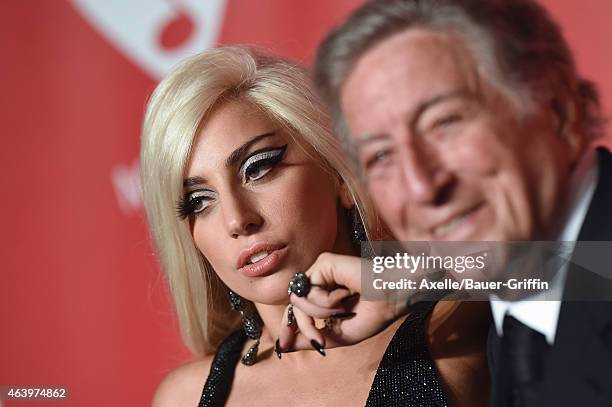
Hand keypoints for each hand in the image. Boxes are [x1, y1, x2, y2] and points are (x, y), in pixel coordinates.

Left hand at [278, 252, 407, 352]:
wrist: (392, 299)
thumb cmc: (372, 314)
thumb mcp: (338, 334)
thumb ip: (311, 337)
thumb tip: (283, 346)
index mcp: (322, 295)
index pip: (296, 309)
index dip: (288, 326)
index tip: (282, 345)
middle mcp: (319, 280)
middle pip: (294, 305)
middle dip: (304, 326)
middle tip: (320, 340)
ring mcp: (320, 270)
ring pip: (299, 299)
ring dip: (321, 312)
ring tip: (344, 308)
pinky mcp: (324, 262)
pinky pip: (310, 289)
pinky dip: (327, 300)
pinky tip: (346, 293)